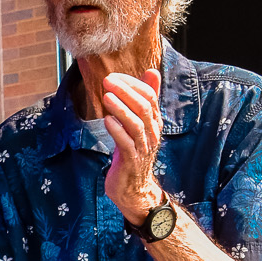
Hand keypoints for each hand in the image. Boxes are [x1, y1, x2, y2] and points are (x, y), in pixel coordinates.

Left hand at [102, 66, 164, 225]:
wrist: (134, 188)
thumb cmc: (134, 152)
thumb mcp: (140, 123)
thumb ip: (145, 99)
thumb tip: (151, 71)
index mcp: (155, 121)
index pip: (149, 96)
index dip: (133, 84)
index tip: (115, 76)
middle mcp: (153, 132)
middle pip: (144, 107)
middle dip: (126, 91)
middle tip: (107, 81)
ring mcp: (143, 147)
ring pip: (136, 123)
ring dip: (121, 108)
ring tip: (106, 97)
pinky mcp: (132, 160)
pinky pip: (126, 142)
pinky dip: (116, 130)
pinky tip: (106, 120)